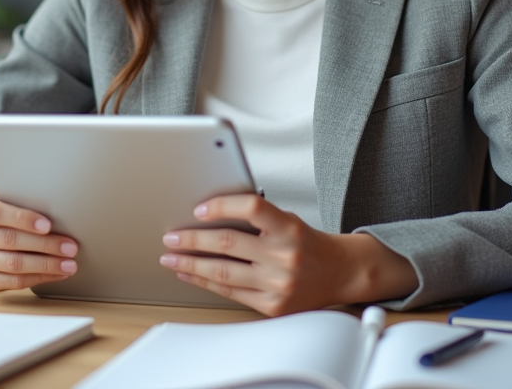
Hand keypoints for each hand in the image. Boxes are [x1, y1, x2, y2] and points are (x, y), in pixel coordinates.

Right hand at [0, 196, 79, 292]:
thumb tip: (61, 217)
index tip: (48, 225)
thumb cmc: (1, 219)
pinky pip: (14, 282)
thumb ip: (21, 207)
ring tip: (69, 264)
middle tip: (70, 247)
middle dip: (45, 245)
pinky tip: (57, 274)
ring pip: (14, 264)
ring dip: (46, 265)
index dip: (23, 219)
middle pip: (9, 240)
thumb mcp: (4, 204)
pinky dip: (39, 278)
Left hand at [157, 194, 417, 315]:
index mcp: (289, 228)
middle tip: (171, 236)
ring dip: (191, 263)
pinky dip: (205, 281)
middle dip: (192, 240)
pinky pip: (231, 292)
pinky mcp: (272, 306)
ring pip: (223, 272)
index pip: (252, 208)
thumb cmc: (307, 243)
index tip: (198, 208)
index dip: (222, 206)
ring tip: (171, 256)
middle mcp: (284, 257)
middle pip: (228, 244)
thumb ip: (255, 218)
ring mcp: (278, 284)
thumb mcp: (287, 221)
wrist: (340, 273)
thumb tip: (207, 215)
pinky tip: (191, 273)